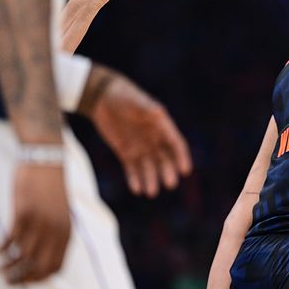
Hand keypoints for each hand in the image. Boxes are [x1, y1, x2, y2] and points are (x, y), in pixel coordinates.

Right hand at [0, 164, 70, 283]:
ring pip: (21, 256)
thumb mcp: (59, 213)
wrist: (45, 158)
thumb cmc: (50, 187)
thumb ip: (54, 234)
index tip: (25, 282)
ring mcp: (40, 222)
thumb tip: (38, 258)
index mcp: (66, 232)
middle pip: (37, 267)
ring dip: (7, 266)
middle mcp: (55, 231)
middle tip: (6, 281)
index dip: (39, 280)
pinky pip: (10, 239)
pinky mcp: (23, 212)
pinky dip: (2, 248)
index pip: (55, 268)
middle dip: (21, 279)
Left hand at [81, 66, 192, 196]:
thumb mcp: (134, 101)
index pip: (176, 144)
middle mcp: (154, 139)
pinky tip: (136, 189)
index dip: (181, 157)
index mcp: (161, 126)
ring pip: (149, 167)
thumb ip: (146, 108)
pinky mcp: (126, 152)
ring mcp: (141, 147)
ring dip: (151, 179)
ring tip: (150, 192)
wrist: (103, 98)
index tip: (185, 170)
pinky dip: (134, 179)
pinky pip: (132, 169)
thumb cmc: (123, 96)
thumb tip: (158, 112)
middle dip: (168, 172)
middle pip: (165, 159)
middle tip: (170, 184)